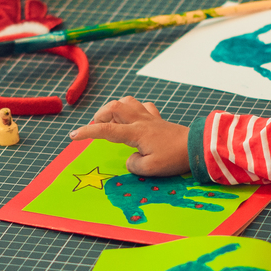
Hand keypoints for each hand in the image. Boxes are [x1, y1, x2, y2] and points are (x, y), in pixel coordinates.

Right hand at [69, 96, 189, 175]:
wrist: (197, 147)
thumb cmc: (174, 158)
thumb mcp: (150, 168)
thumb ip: (133, 164)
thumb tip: (130, 158)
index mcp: (135, 133)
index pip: (105, 130)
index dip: (87, 132)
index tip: (73, 136)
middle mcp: (141, 121)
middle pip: (114, 107)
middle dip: (99, 115)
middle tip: (95, 128)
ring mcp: (151, 117)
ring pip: (128, 102)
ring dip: (115, 109)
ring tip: (112, 122)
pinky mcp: (159, 119)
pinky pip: (144, 107)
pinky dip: (135, 110)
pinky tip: (135, 119)